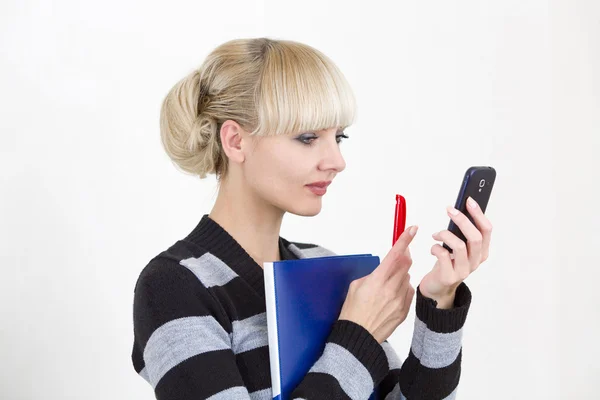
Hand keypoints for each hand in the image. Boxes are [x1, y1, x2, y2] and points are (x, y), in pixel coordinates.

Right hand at [339, 225, 418, 343]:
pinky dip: (402, 289)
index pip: (395, 254)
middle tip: (397, 258)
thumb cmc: (353, 311)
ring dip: (400, 276)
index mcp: (377, 280)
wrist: (358, 336)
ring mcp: (399, 300)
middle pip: (405, 264)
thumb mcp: (356, 286)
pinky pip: (408, 292)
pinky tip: (390, 298)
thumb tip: (386, 268)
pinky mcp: (404, 310)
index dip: (404, 239)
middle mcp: (391, 288)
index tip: (412, 229)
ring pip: (407, 278)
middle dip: (402, 258)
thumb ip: (373, 274)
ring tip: (386, 287)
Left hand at [420, 196, 492, 308]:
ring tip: (436, 234)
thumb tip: (458, 209)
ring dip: (445, 234)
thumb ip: (461, 233)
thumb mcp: (458, 247)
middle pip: (475, 237)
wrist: (438, 287)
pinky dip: (435, 247)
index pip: (487, 230)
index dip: (478, 214)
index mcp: (482, 252)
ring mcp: (464, 271)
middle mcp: (476, 261)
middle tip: (449, 210)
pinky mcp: (449, 276)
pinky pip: (444, 256)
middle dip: (462, 220)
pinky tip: (433, 248)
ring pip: (460, 246)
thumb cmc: (448, 262)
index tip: (468, 200)